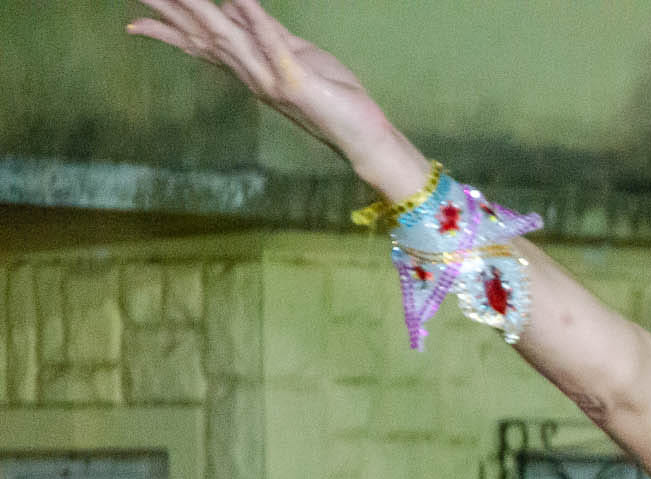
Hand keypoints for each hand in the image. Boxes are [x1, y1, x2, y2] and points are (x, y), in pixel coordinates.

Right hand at [127, 2, 428, 195]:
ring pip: (226, 37)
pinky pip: (272, 44)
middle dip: (167, 13)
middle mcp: (252, 75)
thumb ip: (270, 33)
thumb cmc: (335, 98)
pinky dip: (256, 18)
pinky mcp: (296, 81)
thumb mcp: (298, 57)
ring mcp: (270, 79)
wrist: (363, 138)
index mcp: (250, 69)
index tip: (131, 20)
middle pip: (201, 37)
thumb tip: (240, 5)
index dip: (166, 30)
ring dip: (198, 8)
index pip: (200, 45)